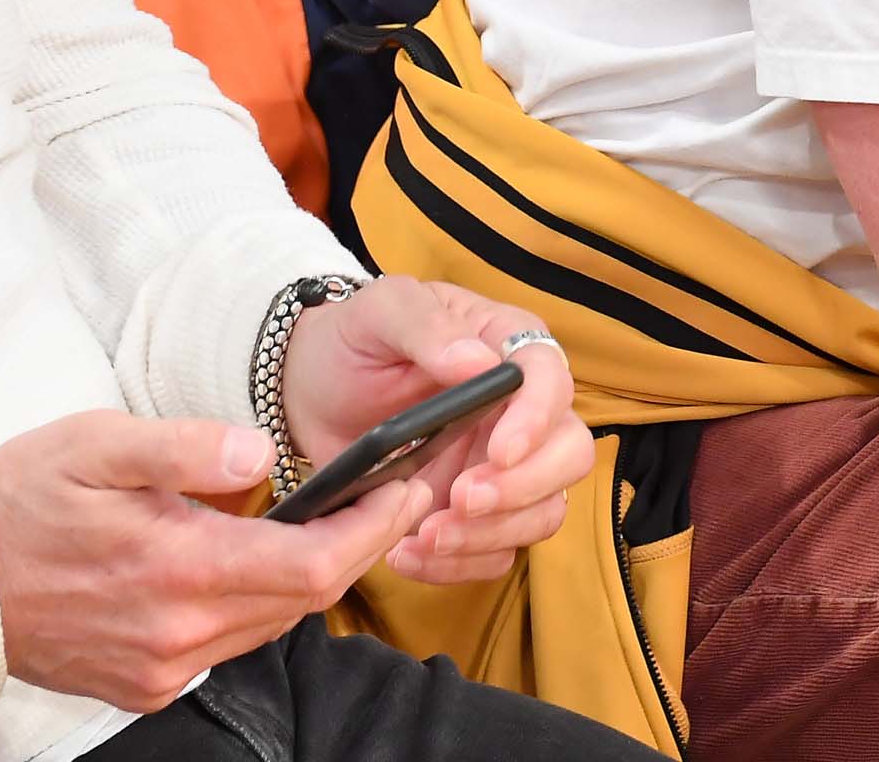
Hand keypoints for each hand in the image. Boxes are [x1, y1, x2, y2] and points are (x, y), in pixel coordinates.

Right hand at [0, 411, 428, 711]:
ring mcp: (163, 666)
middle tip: (392, 495)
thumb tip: (258, 451)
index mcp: (178, 569)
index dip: (375, 529)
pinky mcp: (146, 684)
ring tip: (339, 521)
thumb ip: (184, 447)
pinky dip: (260, 605)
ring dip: (313, 576)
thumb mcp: (96, 446)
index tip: (407, 488)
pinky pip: (230, 645)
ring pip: (273, 623)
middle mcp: (179, 632)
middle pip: (307, 598)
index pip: (315, 566)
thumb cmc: (20, 502)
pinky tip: (260, 563)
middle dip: (361, 545)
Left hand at [278, 276, 592, 583]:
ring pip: (543, 511)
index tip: (498, 452)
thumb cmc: (354, 341)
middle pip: (570, 454)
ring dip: (492, 533)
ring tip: (425, 536)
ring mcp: (501, 467)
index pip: (552, 380)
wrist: (309, 391)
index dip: (537, 419)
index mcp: (508, 348)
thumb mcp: (381, 313)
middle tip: (460, 499)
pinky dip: (459, 564)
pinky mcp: (474, 512)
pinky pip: (495, 553)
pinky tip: (406, 553)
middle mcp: (521, 411)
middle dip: (524, 487)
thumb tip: (475, 363)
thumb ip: (426, 328)